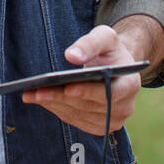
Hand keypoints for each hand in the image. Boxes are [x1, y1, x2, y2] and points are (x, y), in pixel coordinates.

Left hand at [20, 21, 157, 135]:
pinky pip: (75, 120)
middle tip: (37, 91)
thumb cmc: (109, 50)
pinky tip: (40, 99)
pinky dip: (57, 109)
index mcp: (131, 84)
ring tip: (31, 94)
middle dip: (61, 97)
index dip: (88, 92)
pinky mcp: (98, 126)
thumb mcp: (104, 37)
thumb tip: (72, 56)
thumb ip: (90, 43)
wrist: (116, 66)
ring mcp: (112, 120)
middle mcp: (124, 107)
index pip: (110, 93)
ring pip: (79, 115)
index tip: (67, 88)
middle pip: (89, 106)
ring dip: (54, 105)